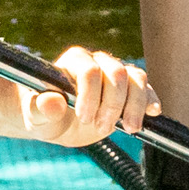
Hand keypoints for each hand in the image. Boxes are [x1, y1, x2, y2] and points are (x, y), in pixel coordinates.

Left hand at [21, 47, 154, 147]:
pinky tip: (152, 113)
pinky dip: (151, 100)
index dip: (90, 95)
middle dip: (112, 104)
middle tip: (100, 127)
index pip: (89, 70)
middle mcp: (97, 62)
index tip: (83, 118)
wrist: (56, 124)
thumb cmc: (42, 115)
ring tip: (129, 128)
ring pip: (136, 78)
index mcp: (73, 62)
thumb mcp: (36, 115)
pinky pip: (146, 88)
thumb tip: (51, 103)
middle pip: (117, 73)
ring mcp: (115, 75)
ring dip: (135, 105)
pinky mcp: (129, 91)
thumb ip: (41, 108)